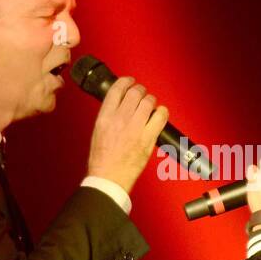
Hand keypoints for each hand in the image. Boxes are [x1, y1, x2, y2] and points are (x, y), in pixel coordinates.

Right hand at [86, 76, 168, 193]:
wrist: (109, 177)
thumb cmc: (102, 160)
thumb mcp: (98, 132)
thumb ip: (108, 116)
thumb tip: (119, 105)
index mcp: (105, 117)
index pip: (117, 89)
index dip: (126, 81)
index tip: (130, 82)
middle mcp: (120, 119)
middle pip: (134, 92)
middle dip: (140, 90)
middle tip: (142, 94)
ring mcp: (135, 128)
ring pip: (148, 102)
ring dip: (151, 100)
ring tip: (150, 104)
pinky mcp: (147, 138)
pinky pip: (160, 117)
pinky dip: (162, 112)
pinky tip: (160, 113)